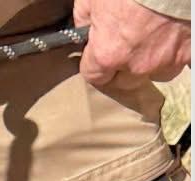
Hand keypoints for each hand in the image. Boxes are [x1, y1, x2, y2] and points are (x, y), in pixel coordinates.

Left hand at [75, 0, 190, 85]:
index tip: (98, 52)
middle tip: (128, 39)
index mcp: (108, 54)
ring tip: (154, 35)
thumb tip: (82, 26)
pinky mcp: (187, 52)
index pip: (94, 75)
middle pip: (124, 79)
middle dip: (123, 65)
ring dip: (152, 59)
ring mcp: (165, 61)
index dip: (95, 63)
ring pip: (155, 71)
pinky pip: (180, 61)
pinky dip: (176, 51)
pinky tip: (174, 36)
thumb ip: (84, 16)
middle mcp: (135, 65)